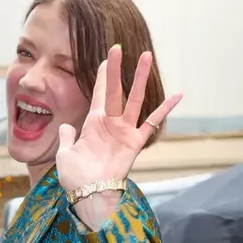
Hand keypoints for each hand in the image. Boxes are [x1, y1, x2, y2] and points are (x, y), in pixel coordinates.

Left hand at [56, 47, 181, 194]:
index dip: (103, 76)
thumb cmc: (75, 178)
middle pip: (116, 90)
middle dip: (117, 69)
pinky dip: (165, 109)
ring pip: (135, 99)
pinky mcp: (135, 142)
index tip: (106, 58)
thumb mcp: (65, 154)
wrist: (88, 195)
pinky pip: (152, 123)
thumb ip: (66, 137)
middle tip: (119, 48)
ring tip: (147, 56)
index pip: (99, 94)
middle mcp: (111, 123)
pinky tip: (177, 95)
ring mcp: (124, 131)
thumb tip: (65, 126)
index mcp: (93, 123)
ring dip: (141, 78)